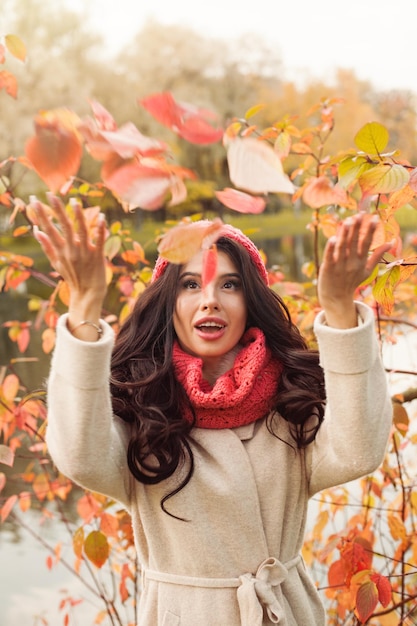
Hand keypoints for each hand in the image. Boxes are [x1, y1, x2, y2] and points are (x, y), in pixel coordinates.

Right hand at [33, 194, 107, 332]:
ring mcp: (85, 253)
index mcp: (60, 250)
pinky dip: (100, 229)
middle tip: (49, 194)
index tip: (34, 200)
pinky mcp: (98, 256)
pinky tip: (101, 217)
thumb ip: (47, 247)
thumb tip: (36, 230)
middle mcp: (71, 250)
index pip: (48, 229)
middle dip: (56, 210)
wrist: (88, 295)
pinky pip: (99, 240)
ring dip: (78, 216)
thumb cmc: (73, 277)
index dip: (41, 214)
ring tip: (74, 201)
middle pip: (63, 226)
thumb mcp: (57, 263)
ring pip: (81, 231)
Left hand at [318, 213, 391, 327]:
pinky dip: (330, 248)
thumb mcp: (367, 270)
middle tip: (360, 215)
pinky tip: (333, 238)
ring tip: (348, 221)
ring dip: (345, 234)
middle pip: (355, 243)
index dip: (371, 231)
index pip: (367, 244)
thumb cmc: (351, 282)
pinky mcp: (327, 268)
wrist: (336, 298)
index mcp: (361, 262)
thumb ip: (377, 256)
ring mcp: (339, 266)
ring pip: (342, 247)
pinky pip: (329, 256)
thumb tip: (392, 242)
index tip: (375, 218)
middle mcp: (351, 263)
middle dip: (358, 228)